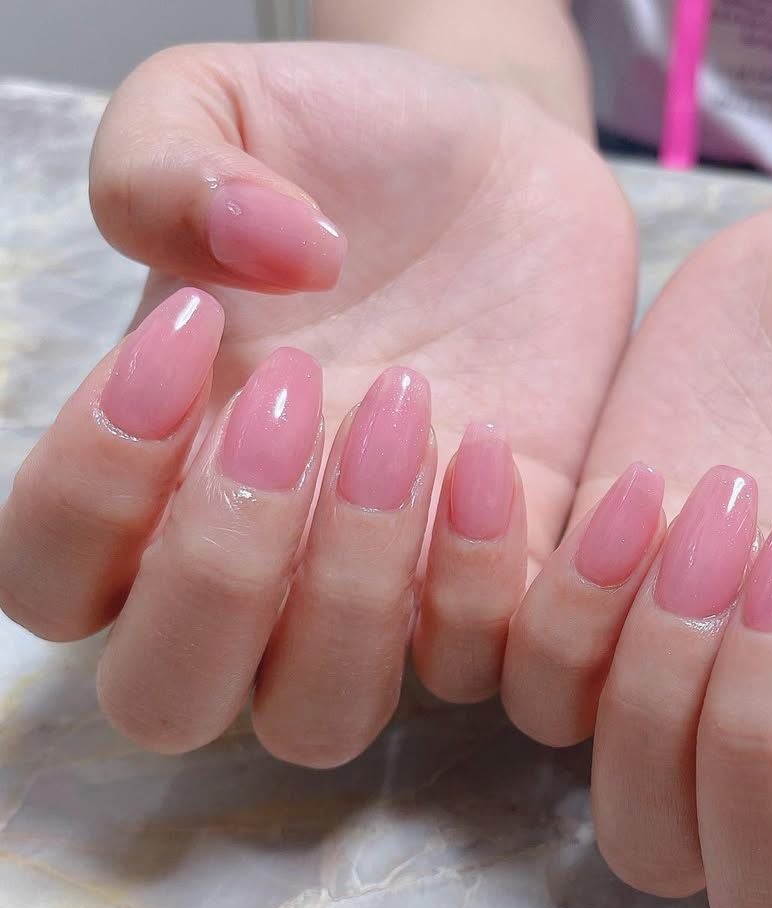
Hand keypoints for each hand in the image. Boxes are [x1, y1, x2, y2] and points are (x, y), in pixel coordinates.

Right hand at [0, 42, 634, 764]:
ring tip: (410, 413)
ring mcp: (378, 587)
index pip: (49, 581)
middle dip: (220, 571)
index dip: (92, 491)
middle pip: (167, 697)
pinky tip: (493, 449)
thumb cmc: (348, 148)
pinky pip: (477, 667)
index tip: (195, 331)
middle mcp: (256, 560)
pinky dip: (483, 582)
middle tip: (300, 398)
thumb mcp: (222, 104)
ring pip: (320, 718)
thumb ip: (162, 166)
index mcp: (155, 468)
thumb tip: (242, 268)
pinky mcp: (494, 579)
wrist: (500, 170)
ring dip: (354, 591)